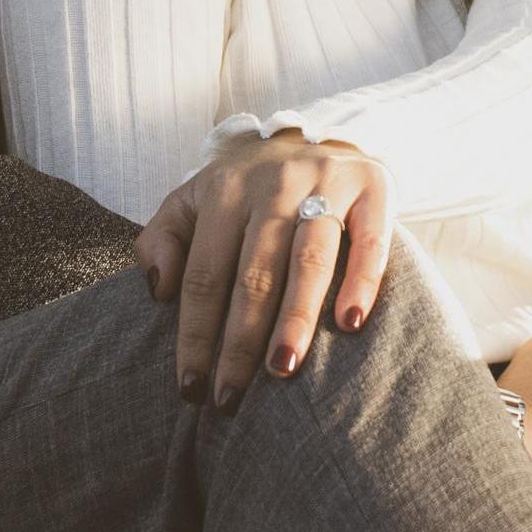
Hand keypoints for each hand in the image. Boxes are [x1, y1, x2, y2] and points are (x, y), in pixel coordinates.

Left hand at [136, 129, 392, 410]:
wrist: (317, 135)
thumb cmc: (247, 190)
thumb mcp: (192, 200)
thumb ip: (160, 240)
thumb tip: (157, 290)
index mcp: (225, 191)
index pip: (204, 275)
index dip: (195, 335)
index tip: (190, 387)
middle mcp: (274, 184)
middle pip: (255, 274)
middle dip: (241, 341)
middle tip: (231, 397)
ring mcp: (326, 183)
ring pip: (309, 259)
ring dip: (296, 317)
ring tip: (284, 370)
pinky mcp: (374, 187)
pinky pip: (371, 239)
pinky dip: (362, 280)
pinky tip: (351, 324)